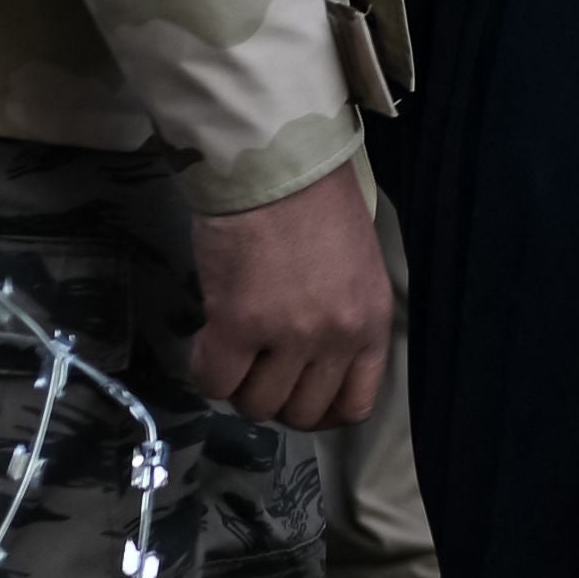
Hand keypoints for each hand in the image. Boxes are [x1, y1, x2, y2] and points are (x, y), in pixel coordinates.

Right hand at [188, 160, 393, 430]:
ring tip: (232, 350)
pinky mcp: (239, 324)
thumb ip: (340, 318)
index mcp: (372, 323)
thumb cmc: (315, 205)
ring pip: (257, 404)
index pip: (354, 404)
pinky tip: (207, 342)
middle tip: (255, 367)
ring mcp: (290, 334)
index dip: (319, 413)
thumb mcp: (354, 270)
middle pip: (299, 412)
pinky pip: (216, 381)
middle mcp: (337, 337)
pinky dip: (206, 370)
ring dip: (239, 385)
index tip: (296, 398)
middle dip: (273, 397)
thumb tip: (308, 359)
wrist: (275, 164)